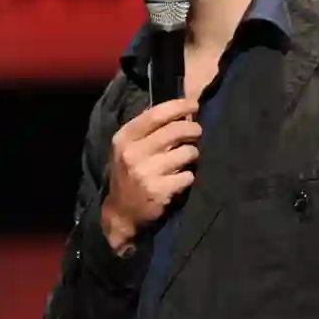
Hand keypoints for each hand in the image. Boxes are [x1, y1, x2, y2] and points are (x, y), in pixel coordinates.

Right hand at [101, 98, 200, 252]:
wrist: (121, 213)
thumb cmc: (129, 174)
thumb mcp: (128, 148)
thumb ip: (148, 130)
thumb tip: (180, 111)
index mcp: (124, 138)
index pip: (156, 114)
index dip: (179, 106)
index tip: (194, 105)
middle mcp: (133, 153)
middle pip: (176, 131)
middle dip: (193, 130)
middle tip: (197, 133)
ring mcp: (145, 172)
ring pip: (187, 152)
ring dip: (192, 154)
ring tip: (186, 159)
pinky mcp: (159, 191)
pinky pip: (188, 176)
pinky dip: (188, 177)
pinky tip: (179, 180)